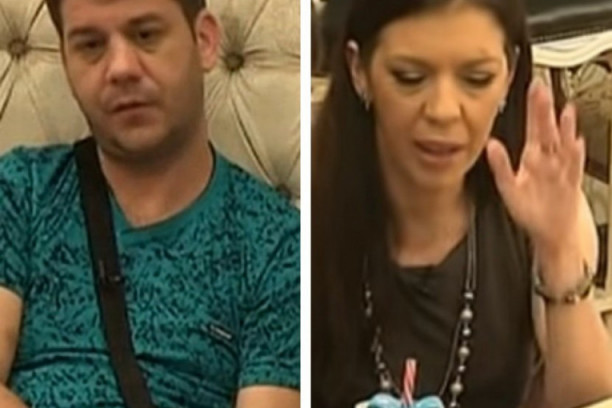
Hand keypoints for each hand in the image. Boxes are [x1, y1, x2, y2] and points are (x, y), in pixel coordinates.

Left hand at [486, 78, 584, 255]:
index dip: (531, 107)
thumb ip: (500, 166)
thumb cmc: (532, 209)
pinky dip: (574, 155)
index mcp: (533, 157)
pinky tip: (576, 141)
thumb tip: (490, 145)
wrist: (554, 229)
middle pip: (547, 129)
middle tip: (542, 88)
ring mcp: (561, 169)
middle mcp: (548, 159)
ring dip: (563, 128)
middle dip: (544, 109)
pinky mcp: (571, 183)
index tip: (531, 88)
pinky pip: (572, 167)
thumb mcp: (509, 188)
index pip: (532, 127)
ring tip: (563, 110)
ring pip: (562, 144)